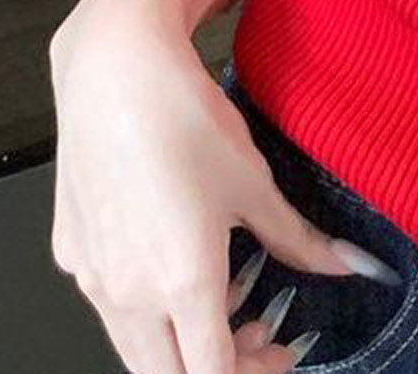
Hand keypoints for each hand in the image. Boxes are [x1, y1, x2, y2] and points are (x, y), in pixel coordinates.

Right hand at [48, 0, 394, 373]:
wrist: (115, 73)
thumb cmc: (185, 121)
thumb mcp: (255, 183)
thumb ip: (298, 239)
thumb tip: (347, 264)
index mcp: (182, 285)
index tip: (282, 351)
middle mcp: (128, 295)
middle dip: (221, 366)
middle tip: (260, 332)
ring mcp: (92, 278)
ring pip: (135, 346)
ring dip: (183, 340)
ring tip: (227, 292)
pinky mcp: (69, 252)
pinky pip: (109, 304)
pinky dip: (148, 305)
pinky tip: (176, 259)